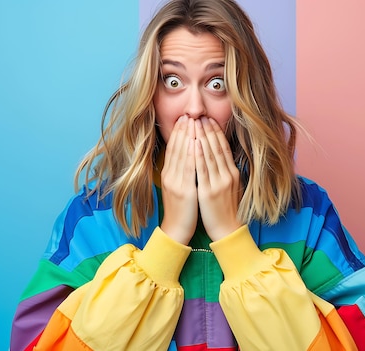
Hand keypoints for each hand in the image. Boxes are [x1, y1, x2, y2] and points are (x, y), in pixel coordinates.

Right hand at [159, 116, 197, 244]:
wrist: (176, 230)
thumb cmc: (181, 210)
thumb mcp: (177, 188)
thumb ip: (179, 172)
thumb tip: (186, 156)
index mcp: (169, 175)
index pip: (173, 149)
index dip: (178, 133)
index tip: (184, 119)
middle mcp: (170, 176)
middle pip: (176, 148)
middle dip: (183, 130)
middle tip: (188, 114)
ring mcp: (177, 183)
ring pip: (182, 155)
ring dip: (188, 137)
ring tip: (192, 122)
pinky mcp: (185, 190)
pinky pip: (189, 169)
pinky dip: (192, 154)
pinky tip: (196, 143)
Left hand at [195, 118, 242, 240]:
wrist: (227, 230)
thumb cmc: (226, 210)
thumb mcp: (230, 187)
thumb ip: (226, 172)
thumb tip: (220, 157)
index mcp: (232, 173)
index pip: (224, 148)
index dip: (216, 132)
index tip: (209, 120)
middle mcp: (227, 175)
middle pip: (217, 148)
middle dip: (208, 130)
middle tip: (200, 115)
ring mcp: (218, 183)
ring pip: (209, 155)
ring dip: (202, 137)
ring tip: (195, 123)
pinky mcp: (208, 192)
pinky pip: (202, 170)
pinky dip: (198, 155)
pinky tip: (194, 143)